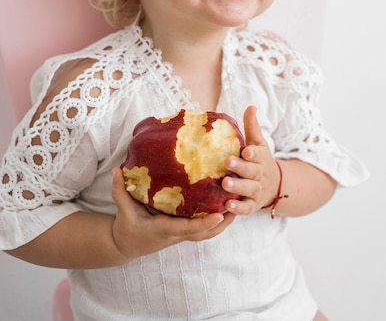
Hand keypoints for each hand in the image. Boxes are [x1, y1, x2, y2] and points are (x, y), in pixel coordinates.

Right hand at [111, 167, 234, 260]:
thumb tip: (116, 170)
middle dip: (223, 222)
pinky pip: (203, 229)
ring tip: (238, 203)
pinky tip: (225, 206)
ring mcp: (181, 235)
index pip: (187, 228)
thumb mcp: (122, 209)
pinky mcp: (183, 231)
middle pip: (205, 233)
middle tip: (238, 205)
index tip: (220, 215)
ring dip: (223, 222)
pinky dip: (216, 221)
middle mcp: (176, 234)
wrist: (126, 245)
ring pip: (207, 233)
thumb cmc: (126, 227)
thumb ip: (119, 190)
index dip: (204, 223)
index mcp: (163, 229)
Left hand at [222, 106, 278, 215]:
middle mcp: (260, 174)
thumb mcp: (258, 143)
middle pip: (252, 171)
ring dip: (238, 187)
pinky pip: (247, 209)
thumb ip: (252, 126)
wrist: (274, 185)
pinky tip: (227, 207)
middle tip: (227, 163)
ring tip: (225, 184)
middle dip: (241, 168)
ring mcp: (257, 190)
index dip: (253, 153)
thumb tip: (251, 106)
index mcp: (260, 157)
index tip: (246, 150)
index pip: (258, 154)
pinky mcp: (252, 205)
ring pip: (249, 189)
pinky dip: (238, 209)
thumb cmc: (259, 160)